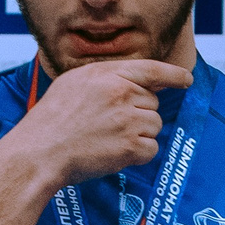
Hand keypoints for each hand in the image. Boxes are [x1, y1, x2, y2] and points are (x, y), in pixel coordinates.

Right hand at [0, 57, 193, 194]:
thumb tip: (136, 83)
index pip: (150, 69)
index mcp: (106, 75)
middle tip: (109, 125)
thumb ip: (106, 78)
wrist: (39, 152)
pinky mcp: (130, 147)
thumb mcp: (74, 83)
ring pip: (154, 126)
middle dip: (138, 114)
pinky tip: (115, 153)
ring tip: (109, 139)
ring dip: (139, 135)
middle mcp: (121, 94)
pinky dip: (139, 155)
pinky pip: (152, 149)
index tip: (186, 80)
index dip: (172, 75)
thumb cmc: (50, 120)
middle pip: (153, 103)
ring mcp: (128, 120)